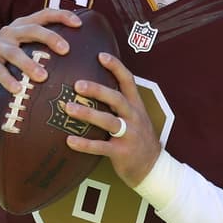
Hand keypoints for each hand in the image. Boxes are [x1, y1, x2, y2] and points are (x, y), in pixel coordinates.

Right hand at [0, 8, 79, 99]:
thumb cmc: (9, 60)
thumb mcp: (25, 48)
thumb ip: (44, 49)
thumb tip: (81, 58)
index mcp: (23, 26)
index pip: (44, 14)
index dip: (62, 15)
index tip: (79, 23)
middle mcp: (10, 32)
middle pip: (32, 30)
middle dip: (50, 37)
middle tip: (66, 50)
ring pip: (14, 52)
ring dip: (29, 64)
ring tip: (43, 76)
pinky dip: (9, 80)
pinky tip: (18, 89)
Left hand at [63, 52, 161, 187]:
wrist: (153, 167)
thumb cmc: (138, 139)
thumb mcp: (136, 118)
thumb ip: (120, 104)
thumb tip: (95, 87)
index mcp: (136, 106)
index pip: (128, 81)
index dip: (116, 67)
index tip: (101, 55)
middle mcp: (134, 118)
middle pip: (116, 99)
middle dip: (97, 90)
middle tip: (77, 84)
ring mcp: (129, 135)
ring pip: (109, 121)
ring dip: (88, 114)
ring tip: (69, 108)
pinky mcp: (121, 153)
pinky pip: (101, 147)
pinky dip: (85, 144)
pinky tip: (69, 140)